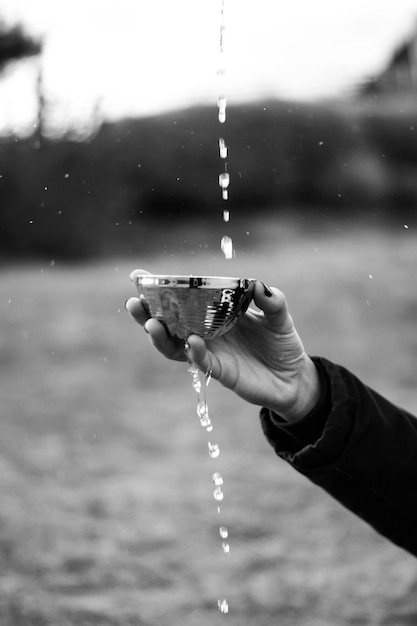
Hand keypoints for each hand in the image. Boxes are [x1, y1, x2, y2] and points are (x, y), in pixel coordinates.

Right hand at [126, 270, 320, 420]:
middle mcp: (205, 332)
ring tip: (151, 324)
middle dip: (147, 313)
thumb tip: (256, 284)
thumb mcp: (279, 316)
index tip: (137, 276)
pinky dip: (195, 353)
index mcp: (214, 313)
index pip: (182, 299)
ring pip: (176, 346)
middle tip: (134, 301)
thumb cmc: (282, 344)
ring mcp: (210, 352)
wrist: (295, 378)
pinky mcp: (220, 371)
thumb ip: (271, 299)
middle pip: (168, 322)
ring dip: (161, 336)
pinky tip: (192, 341)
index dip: (159, 289)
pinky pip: (202, 362)